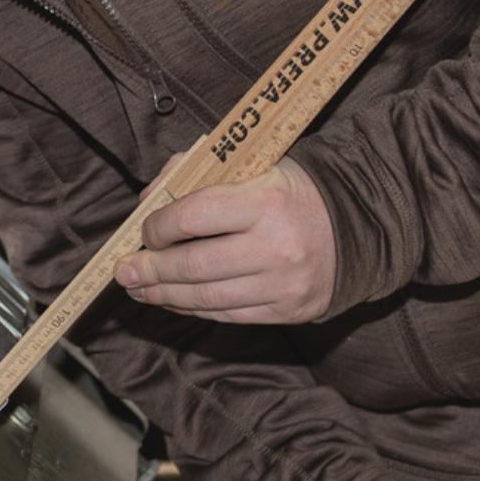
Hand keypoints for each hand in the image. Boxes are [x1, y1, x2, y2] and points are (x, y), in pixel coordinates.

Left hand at [113, 157, 335, 321]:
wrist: (355, 224)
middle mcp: (275, 245)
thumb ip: (195, 172)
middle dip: (151, 270)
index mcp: (264, 200)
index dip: (158, 227)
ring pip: (207, 296)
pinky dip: (195, 308)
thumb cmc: (289, 191)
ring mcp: (283, 284)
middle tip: (124, 270)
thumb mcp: (251, 165)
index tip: (144, 231)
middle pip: (194, 265)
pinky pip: (228, 315)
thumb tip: (149, 201)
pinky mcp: (288, 310)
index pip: (193, 217)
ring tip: (139, 289)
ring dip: (165, 295)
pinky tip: (174, 301)